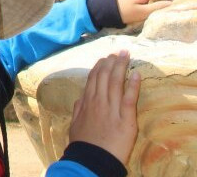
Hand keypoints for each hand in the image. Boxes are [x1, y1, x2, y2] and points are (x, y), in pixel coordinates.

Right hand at [69, 51, 139, 165]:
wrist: (91, 158)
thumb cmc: (83, 142)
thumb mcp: (75, 123)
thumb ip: (78, 108)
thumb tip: (80, 97)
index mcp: (86, 101)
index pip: (93, 78)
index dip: (99, 66)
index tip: (105, 58)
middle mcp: (98, 101)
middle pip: (105, 76)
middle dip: (111, 62)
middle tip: (118, 52)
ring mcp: (111, 108)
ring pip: (116, 82)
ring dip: (121, 67)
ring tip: (126, 55)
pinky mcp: (125, 119)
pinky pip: (129, 98)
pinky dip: (133, 85)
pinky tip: (136, 74)